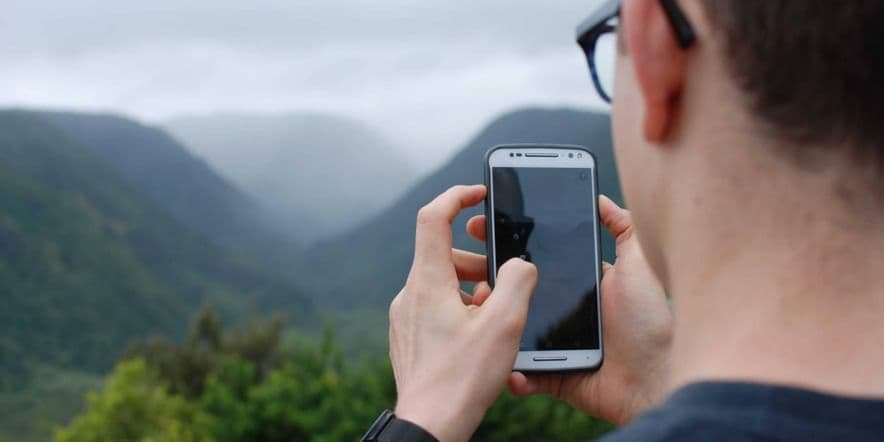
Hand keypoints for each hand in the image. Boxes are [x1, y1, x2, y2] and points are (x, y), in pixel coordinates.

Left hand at [389, 185, 537, 441]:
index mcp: (427, 282)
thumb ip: (517, 282)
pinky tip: (478, 336)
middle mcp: (409, 294)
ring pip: (441, 283)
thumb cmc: (463, 378)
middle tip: (504, 282)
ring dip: (471, 288)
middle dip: (478, 260)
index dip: (457, 196)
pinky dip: (459, 308)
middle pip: (444, 254)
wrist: (430, 424)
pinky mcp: (408, 336)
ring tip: (495, 317)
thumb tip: (520, 264)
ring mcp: (404, 316)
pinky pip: (434, 307)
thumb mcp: (504, 326)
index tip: (479, 194)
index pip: (432, 217)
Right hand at [465, 195, 672, 424]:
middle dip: (489, 282)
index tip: (481, 229)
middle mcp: (564, 313)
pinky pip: (524, 374)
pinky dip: (513, 371)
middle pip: (518, 295)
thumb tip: (601, 199)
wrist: (657, 378)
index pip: (537, 262)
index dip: (509, 247)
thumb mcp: (640, 265)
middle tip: (466, 269)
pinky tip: (501, 359)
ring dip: (493, 323)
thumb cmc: (651, 321)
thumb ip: (624, 229)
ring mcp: (556, 346)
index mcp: (579, 286)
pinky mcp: (554, 376)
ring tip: (480, 310)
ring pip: (513, 332)